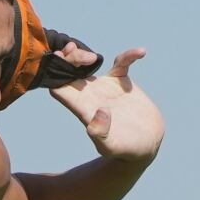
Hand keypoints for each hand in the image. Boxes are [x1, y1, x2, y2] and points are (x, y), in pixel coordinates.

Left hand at [49, 46, 164, 163]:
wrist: (144, 146)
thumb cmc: (124, 150)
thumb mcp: (110, 146)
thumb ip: (100, 132)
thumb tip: (100, 112)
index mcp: (81, 107)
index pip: (58, 87)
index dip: (55, 73)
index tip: (62, 62)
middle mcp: (89, 95)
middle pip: (69, 71)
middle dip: (67, 58)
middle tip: (74, 50)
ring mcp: (105, 87)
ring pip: (88, 64)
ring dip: (85, 54)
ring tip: (92, 55)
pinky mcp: (122, 84)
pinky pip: (122, 64)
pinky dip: (129, 56)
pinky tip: (141, 53)